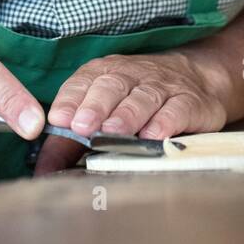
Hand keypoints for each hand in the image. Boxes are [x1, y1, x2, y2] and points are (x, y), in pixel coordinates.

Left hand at [32, 49, 231, 175]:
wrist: (200, 77)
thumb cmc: (140, 98)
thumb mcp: (104, 110)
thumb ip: (70, 141)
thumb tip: (43, 169)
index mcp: (106, 73)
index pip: (84, 81)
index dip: (71, 99)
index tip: (59, 118)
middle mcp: (133, 75)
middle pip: (112, 86)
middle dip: (95, 106)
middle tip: (82, 125)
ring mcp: (163, 86)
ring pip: (143, 97)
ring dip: (127, 114)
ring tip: (113, 131)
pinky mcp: (190, 102)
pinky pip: (177, 109)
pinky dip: (165, 121)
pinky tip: (154, 135)